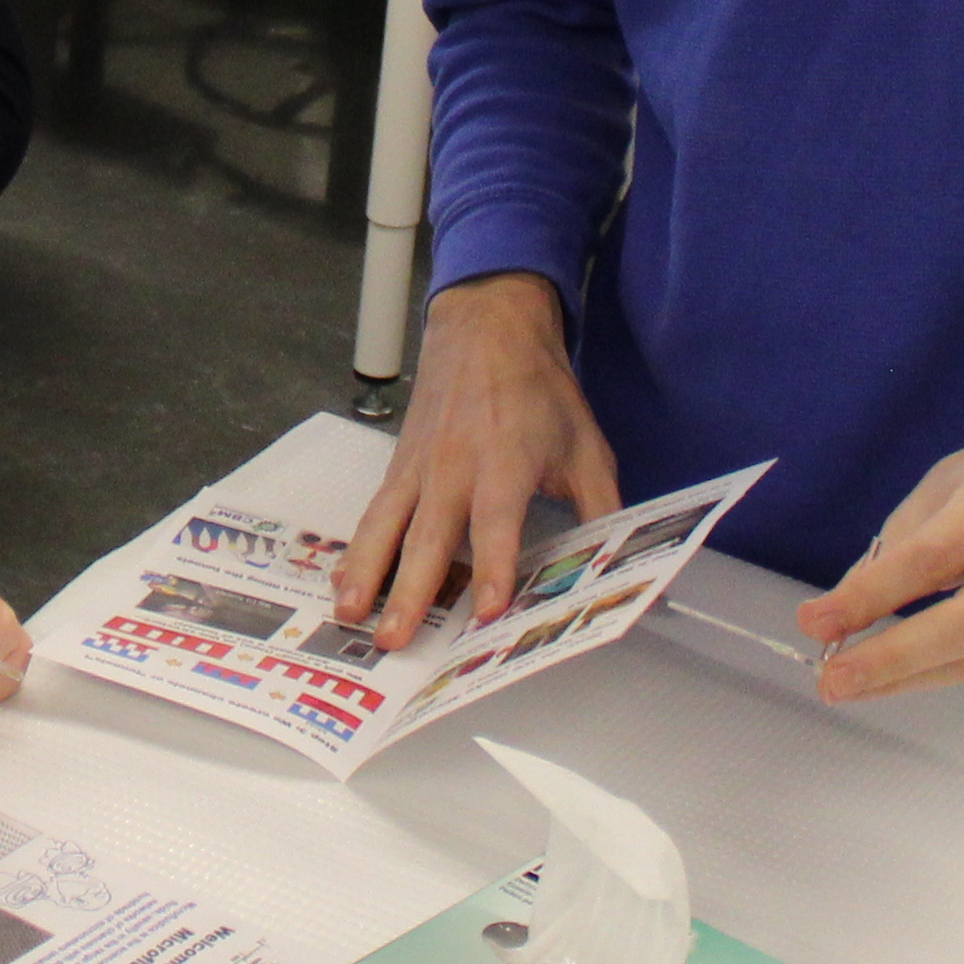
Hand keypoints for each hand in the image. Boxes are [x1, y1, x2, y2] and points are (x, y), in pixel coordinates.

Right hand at [335, 276, 620, 650]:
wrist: (487, 326)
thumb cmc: (540, 390)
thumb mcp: (586, 444)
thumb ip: (602, 507)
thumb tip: (620, 565)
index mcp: (507, 460)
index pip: (497, 522)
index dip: (494, 567)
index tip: (488, 612)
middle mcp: (455, 467)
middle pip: (429, 536)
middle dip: (410, 590)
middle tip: (394, 638)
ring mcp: (421, 467)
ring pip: (388, 527)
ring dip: (367, 573)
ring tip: (350, 615)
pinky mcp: (400, 466)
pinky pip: (375, 513)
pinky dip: (356, 549)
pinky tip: (343, 584)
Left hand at [794, 380, 963, 703]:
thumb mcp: (929, 498)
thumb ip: (886, 558)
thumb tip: (831, 623)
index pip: (932, 558)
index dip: (871, 596)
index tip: (815, 622)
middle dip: (892, 658)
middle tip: (832, 680)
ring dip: (905, 677)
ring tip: (849, 684)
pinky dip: (937, 671)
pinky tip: (899, 674)